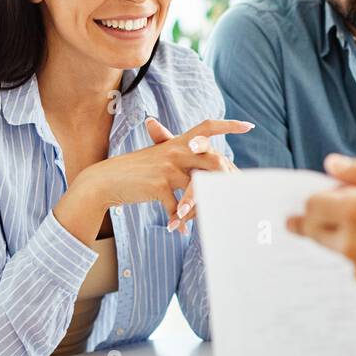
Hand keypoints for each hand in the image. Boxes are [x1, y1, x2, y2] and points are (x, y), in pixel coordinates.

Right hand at [55, 117, 250, 243]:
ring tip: (209, 220)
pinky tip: (179, 231)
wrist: (106, 180)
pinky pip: (178, 207)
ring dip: (204, 208)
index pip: (207, 127)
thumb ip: (184, 160)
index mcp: (178, 142)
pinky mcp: (158, 186)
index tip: (249, 126)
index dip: (228, 125)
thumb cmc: (137, 172)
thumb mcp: (159, 159)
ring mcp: (167, 168)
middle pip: (213, 160)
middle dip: (227, 177)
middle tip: (236, 193)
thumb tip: (209, 168)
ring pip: (199, 188)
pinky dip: (180, 221)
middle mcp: (175, 151)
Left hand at [286, 154, 355, 306]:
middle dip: (315, 224)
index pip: (312, 206)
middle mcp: (351, 243)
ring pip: (344, 253)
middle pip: (315, 233)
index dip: (314, 200)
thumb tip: (333, 165)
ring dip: (353, 243)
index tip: (318, 200)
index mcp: (355, 210)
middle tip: (319, 220)